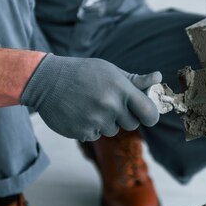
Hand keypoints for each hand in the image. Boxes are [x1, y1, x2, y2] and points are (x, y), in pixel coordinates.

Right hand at [20, 54, 160, 140]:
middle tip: (109, 103)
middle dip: (125, 116)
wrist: (46, 81)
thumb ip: (135, 80)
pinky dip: (90, 127)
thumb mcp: (110, 71)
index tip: (146, 114)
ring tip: (90, 105)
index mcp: (121, 89)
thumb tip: (158, 78)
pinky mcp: (82, 132)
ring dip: (106, 121)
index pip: (149, 113)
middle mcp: (110, 106)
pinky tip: (80, 112)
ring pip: (113, 130)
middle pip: (132, 124)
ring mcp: (96, 121)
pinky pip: (96, 135)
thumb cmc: (83, 73)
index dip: (150, 115)